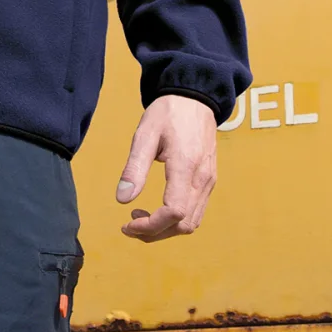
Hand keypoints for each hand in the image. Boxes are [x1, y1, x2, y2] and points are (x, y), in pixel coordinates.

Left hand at [115, 94, 216, 241]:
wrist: (195, 98)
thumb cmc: (168, 113)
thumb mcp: (145, 134)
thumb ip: (135, 167)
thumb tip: (122, 199)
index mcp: (185, 166)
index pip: (174, 212)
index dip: (151, 225)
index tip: (127, 224)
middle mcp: (202, 179)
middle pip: (184, 224)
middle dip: (155, 233)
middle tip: (129, 227)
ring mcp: (209, 181)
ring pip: (192, 222)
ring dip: (166, 229)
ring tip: (140, 219)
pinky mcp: (209, 181)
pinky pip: (196, 211)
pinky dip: (176, 220)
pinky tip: (157, 209)